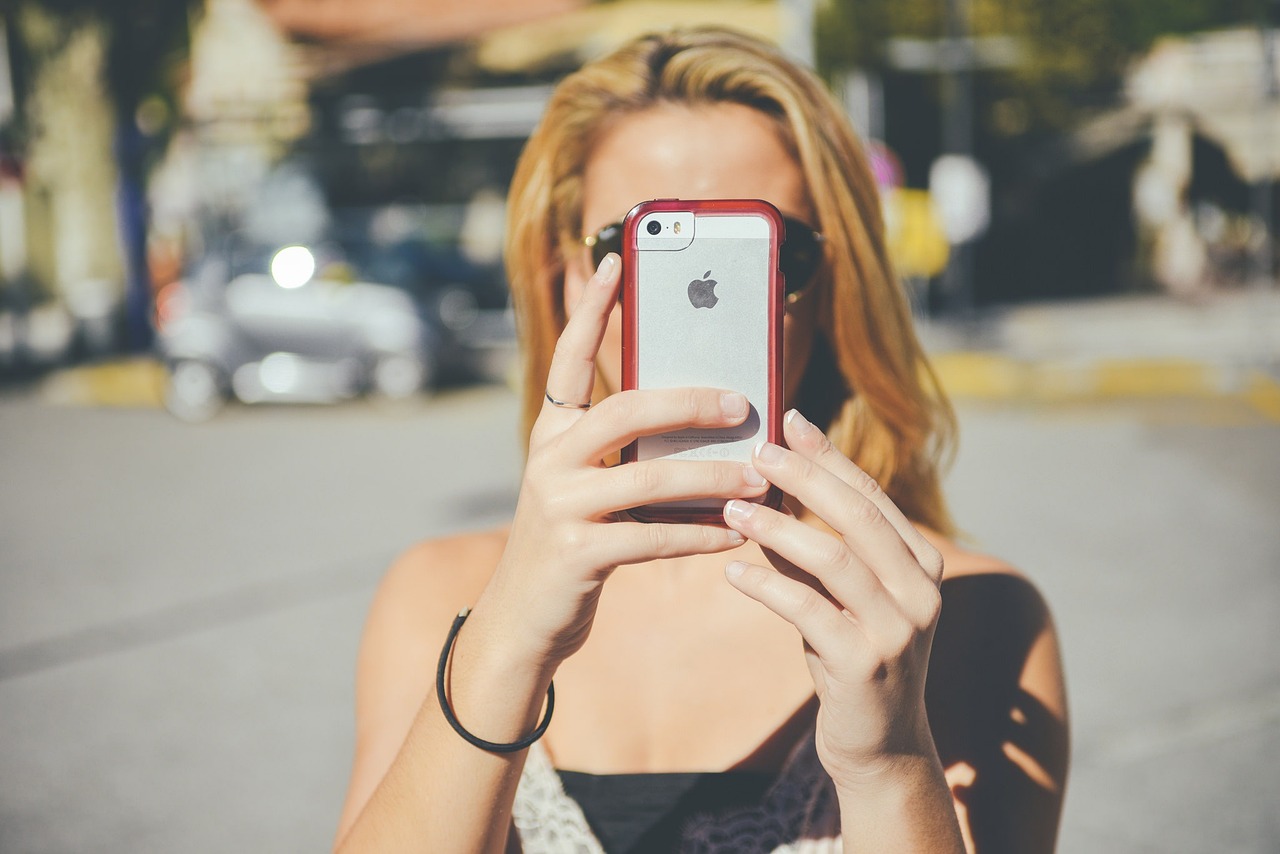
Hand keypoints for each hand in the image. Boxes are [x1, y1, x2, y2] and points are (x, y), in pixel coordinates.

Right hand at [474, 254, 766, 672]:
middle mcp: (548, 458)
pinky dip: (701, 535)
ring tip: (759, 477)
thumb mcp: (588, 486)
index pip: (570, 358)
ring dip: (714, 478)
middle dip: (691, 402)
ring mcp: (558, 505)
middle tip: (743, 402)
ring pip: (650, 476)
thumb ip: (629, 453)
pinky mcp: (577, 552)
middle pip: (626, 410)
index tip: (614, 260)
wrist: (524, 618)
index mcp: (551, 432)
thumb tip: (710, 423)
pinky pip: (655, 537)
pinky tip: (736, 533)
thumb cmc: (573, 542)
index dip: (592, 309)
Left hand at [721, 409, 945, 788]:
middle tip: (757, 452)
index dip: (829, 455)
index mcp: (922, 564)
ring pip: (834, 558)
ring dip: (778, 528)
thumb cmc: (852, 658)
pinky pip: (808, 610)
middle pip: (858, 516)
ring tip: (733, 510)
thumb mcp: (838, 597)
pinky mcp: (864, 664)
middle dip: (805, 477)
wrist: (880, 746)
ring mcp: (898, 629)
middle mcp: (921, 591)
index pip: (872, 495)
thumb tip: (763, 490)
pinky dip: (767, 586)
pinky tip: (732, 573)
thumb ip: (812, 548)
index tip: (789, 420)